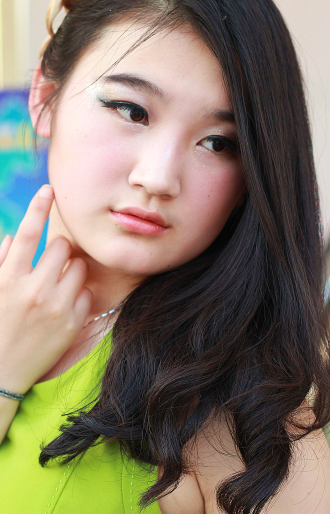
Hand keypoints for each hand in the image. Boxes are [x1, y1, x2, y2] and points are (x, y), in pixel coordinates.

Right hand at [0, 185, 91, 393]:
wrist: (1, 375)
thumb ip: (1, 262)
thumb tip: (15, 236)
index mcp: (8, 279)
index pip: (28, 233)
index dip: (39, 207)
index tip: (49, 189)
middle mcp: (34, 290)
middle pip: (62, 247)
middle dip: (58, 251)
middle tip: (50, 265)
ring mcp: (56, 307)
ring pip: (79, 267)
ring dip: (71, 270)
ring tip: (57, 285)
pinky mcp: (73, 323)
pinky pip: (87, 293)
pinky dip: (78, 295)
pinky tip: (64, 307)